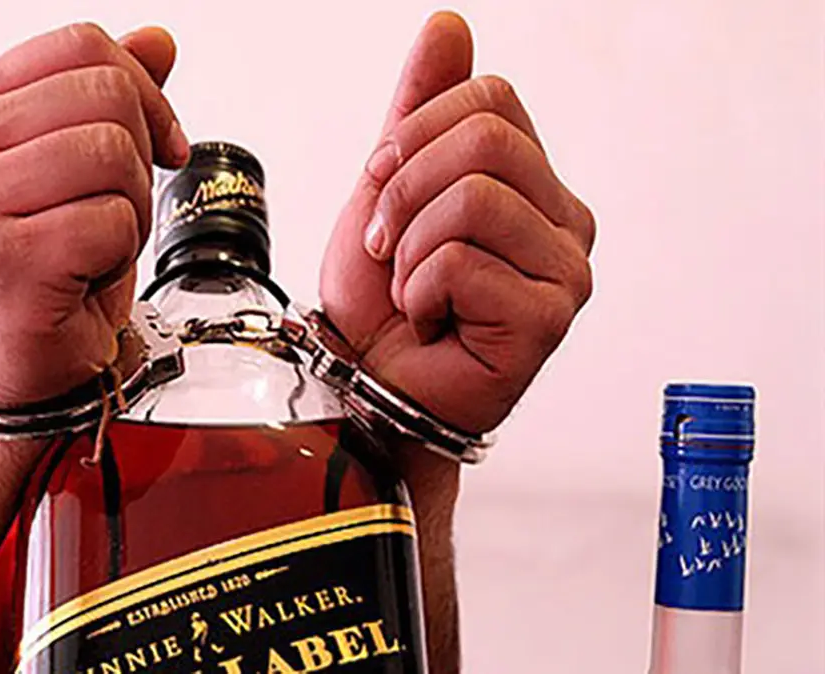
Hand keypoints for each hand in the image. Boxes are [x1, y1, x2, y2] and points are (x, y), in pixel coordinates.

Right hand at [0, 23, 189, 403]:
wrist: (17, 367)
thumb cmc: (46, 268)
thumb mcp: (79, 168)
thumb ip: (111, 96)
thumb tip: (158, 40)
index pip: (82, 45)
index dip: (144, 92)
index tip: (157, 145)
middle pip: (106, 94)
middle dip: (140, 158)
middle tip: (114, 211)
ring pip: (112, 153)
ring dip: (131, 210)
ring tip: (93, 246)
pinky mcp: (0, 260)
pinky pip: (110, 222)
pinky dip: (118, 257)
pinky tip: (81, 279)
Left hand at [320, 12, 594, 434]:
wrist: (367, 381)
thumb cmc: (379, 297)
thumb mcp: (388, 185)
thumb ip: (421, 108)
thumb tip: (449, 24)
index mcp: (534, 183)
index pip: (492, 97)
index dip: (415, 133)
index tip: (381, 185)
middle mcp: (566, 221)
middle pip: (487, 141)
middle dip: (405, 190)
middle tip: (389, 246)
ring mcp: (567, 271)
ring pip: (475, 199)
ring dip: (411, 249)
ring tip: (413, 290)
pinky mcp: (550, 318)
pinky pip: (462, 261)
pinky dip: (419, 291)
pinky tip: (430, 322)